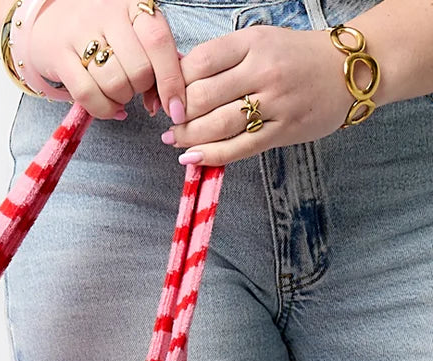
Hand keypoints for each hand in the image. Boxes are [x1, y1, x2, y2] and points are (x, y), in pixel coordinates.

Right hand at [28, 0, 189, 122]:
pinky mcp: (59, 55)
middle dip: (141, 89)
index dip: (171, 80)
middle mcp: (108, 12)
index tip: (177, 108)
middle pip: (139, 69)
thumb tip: (169, 103)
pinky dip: (104, 110)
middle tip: (133, 86)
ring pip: (115, 83)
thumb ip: (156, 62)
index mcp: (133, 3)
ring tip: (118, 93)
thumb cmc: (102, 31)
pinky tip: (111, 109)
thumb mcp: (134, 34)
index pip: (159, 42)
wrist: (51, 20)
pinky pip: (87, 94)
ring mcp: (80, 32)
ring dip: (122, 99)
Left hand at [162, 26, 352, 162]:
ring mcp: (275, 103)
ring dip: (188, 137)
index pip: (200, 63)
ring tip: (176, 140)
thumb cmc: (296, 57)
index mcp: (254, 42)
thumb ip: (224, 58)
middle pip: (203, 97)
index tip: (170, 95)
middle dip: (179, 113)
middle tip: (172, 121)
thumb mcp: (260, 42)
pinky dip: (210, 156)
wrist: (349, 70)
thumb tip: (178, 77)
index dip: (176, 83)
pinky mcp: (283, 131)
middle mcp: (263, 70)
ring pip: (217, 126)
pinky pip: (238, 149)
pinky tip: (192, 158)